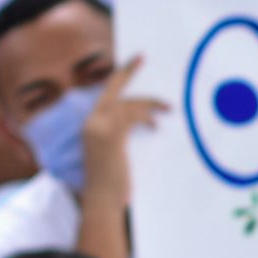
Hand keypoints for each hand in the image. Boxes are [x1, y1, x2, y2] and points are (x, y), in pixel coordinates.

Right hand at [79, 57, 168, 192]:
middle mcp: (90, 122)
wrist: (101, 200)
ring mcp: (98, 128)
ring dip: (150, 104)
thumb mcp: (113, 153)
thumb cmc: (110, 182)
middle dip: (127, 73)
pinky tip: (155, 125)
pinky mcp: (110, 135)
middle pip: (112, 91)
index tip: (132, 64)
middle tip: (141, 57)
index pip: (105, 97)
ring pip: (127, 104)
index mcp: (89, 125)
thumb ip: (119, 135)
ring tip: (168, 108)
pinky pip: (131, 117)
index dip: (118, 80)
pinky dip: (145, 118)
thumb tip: (141, 121)